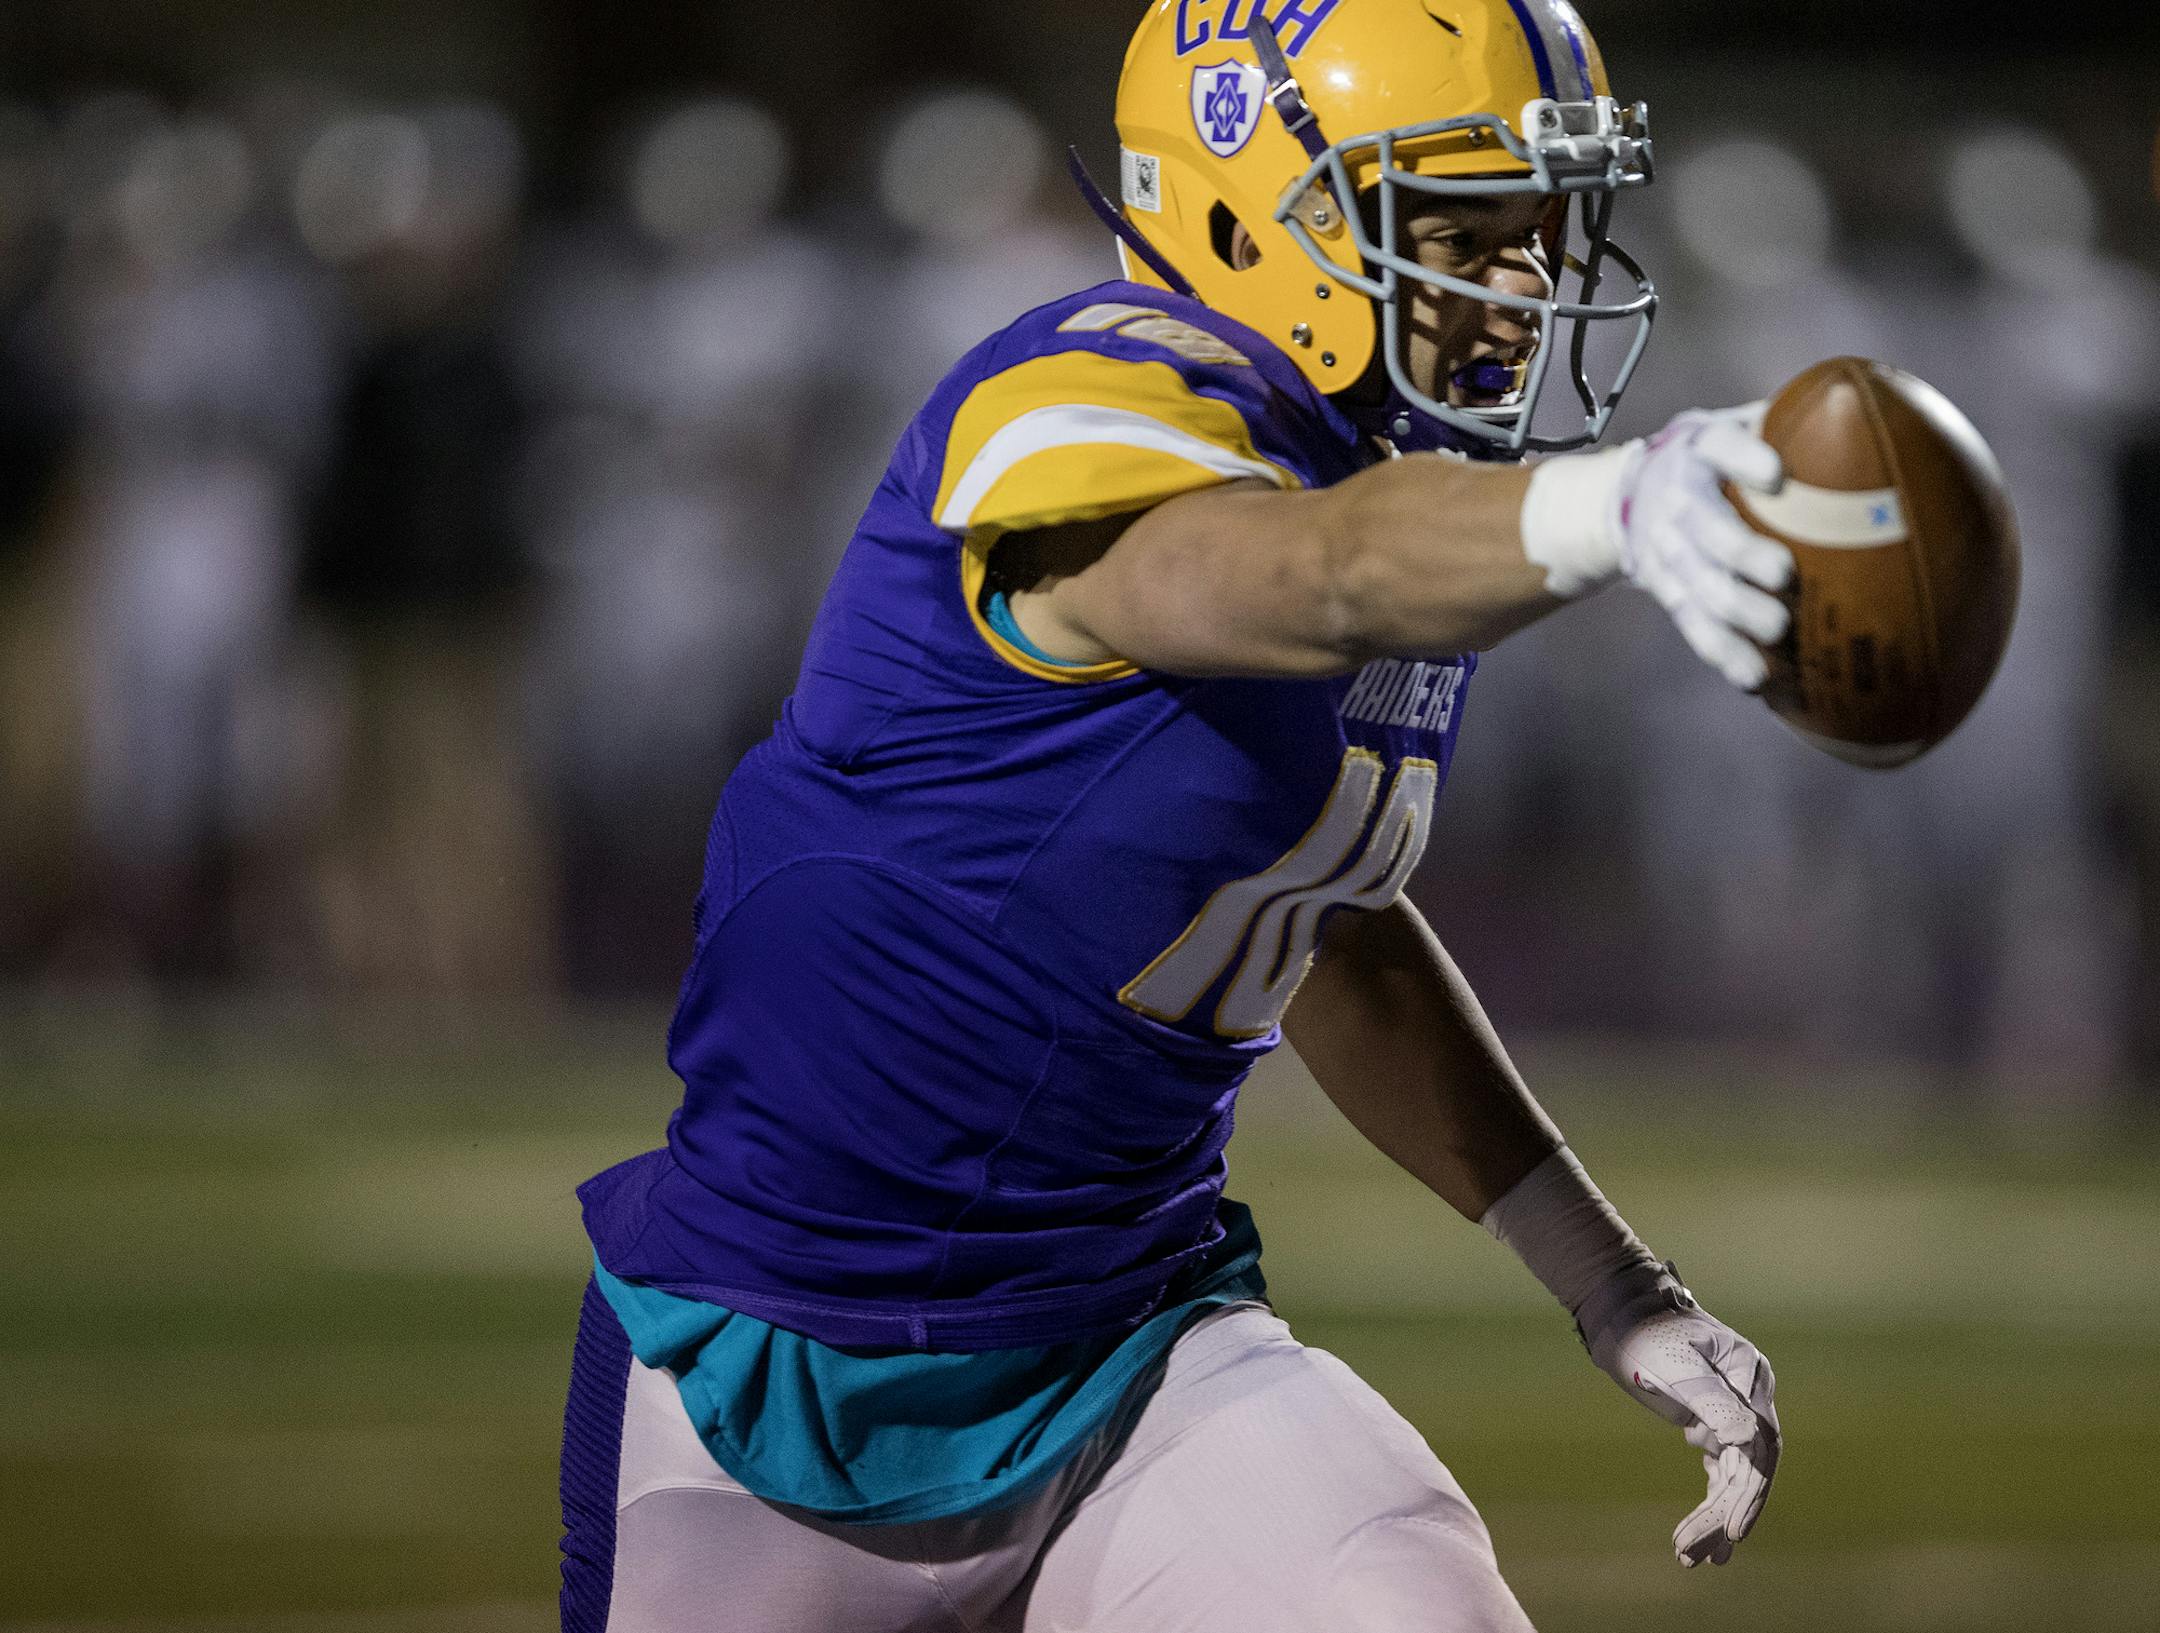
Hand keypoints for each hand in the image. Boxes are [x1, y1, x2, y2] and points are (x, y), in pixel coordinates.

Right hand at [1520, 402, 1794, 690]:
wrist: (1624, 500)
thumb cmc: (1703, 457)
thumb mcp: (1726, 424)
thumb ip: (1780, 420)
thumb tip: (1867, 414)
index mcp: (1697, 451)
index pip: (1718, 447)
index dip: (1744, 458)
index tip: (1775, 473)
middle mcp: (1677, 504)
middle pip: (1706, 530)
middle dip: (1741, 553)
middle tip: (1783, 574)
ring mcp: (1669, 555)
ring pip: (1700, 588)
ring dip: (1736, 614)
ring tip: (1777, 633)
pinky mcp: (1670, 593)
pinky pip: (1694, 627)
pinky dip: (1722, 653)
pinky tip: (1755, 679)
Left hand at [1581, 1272, 1781, 1566]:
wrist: (1620, 1313)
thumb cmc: (1645, 1332)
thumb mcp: (1674, 1365)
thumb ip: (1710, 1401)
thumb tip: (1748, 1438)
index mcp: (1750, 1378)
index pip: (1762, 1448)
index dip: (1751, 1494)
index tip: (1732, 1530)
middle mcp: (1749, 1398)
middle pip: (1748, 1470)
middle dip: (1724, 1516)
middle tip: (1694, 1555)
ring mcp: (1734, 1414)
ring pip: (1733, 1478)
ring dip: (1714, 1518)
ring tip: (1691, 1558)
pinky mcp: (1713, 1426)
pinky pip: (1720, 1474)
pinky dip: (1710, 1503)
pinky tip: (1700, 1539)